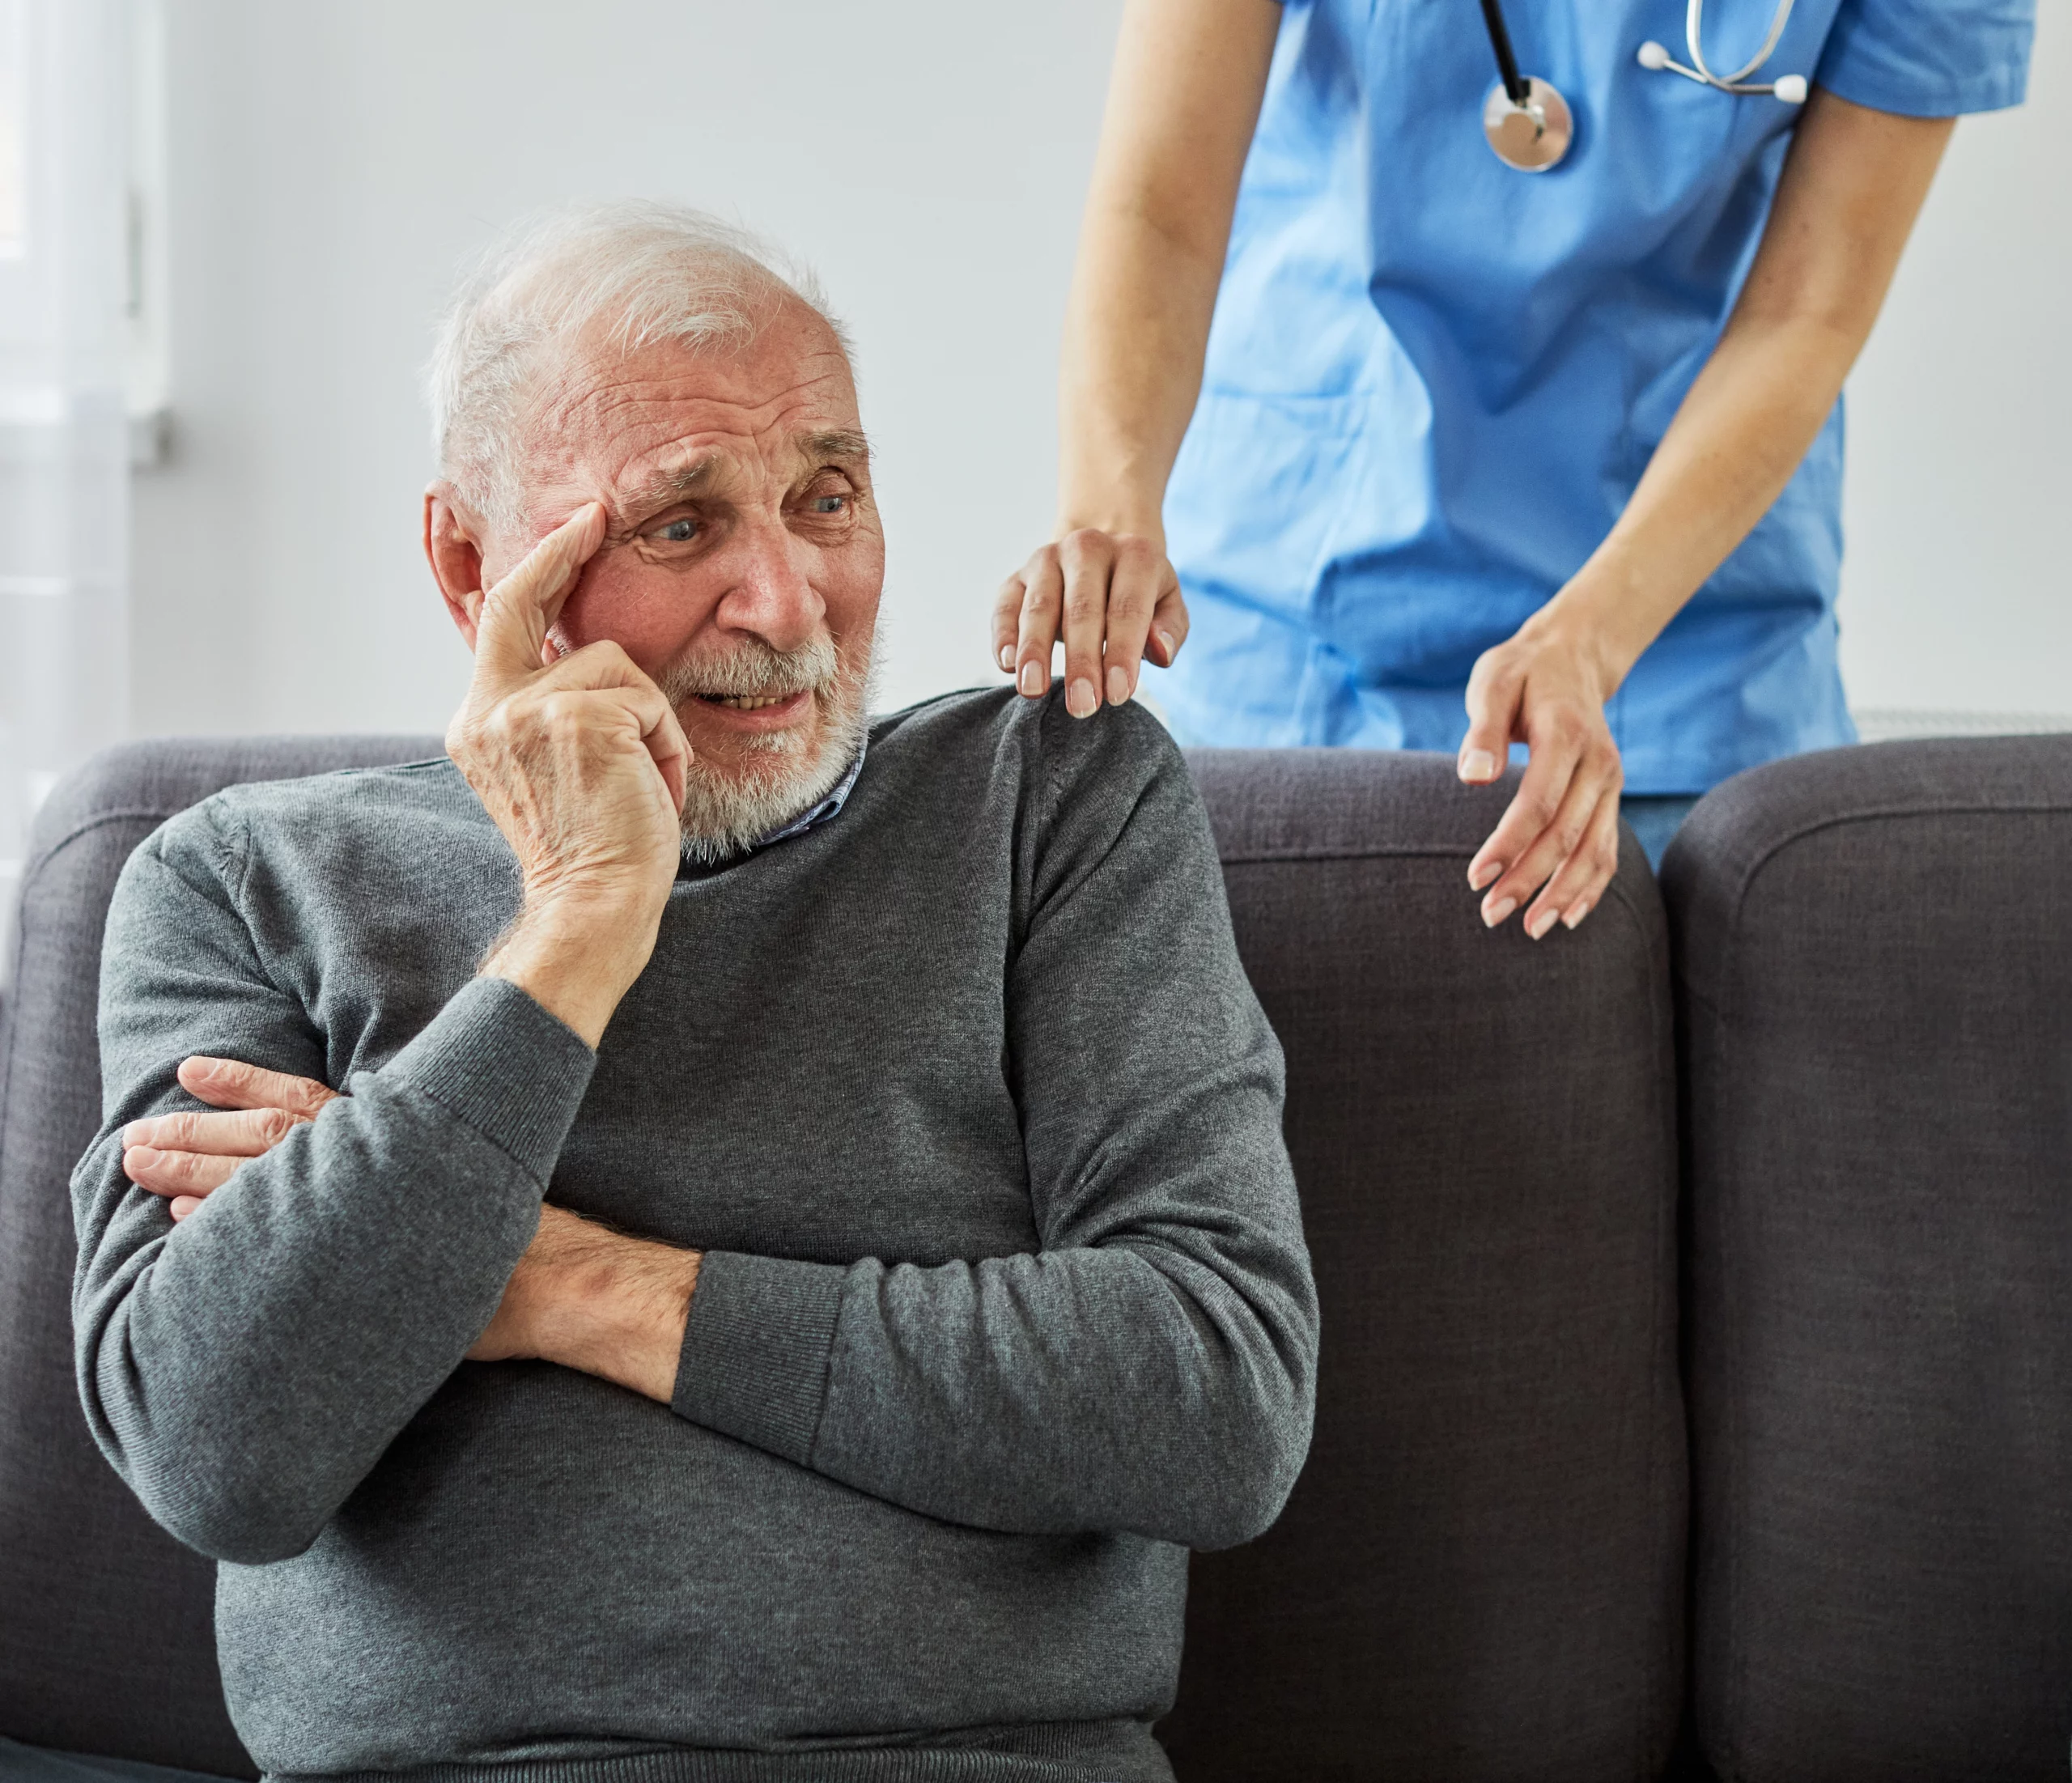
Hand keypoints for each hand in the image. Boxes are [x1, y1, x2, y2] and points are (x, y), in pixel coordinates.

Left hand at [125, 1055, 699, 1402]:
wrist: (555, 1279)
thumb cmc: (514, 1240)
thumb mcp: (459, 1175)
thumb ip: (407, 1161)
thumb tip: (368, 1153)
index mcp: (389, 1138)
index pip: (301, 1098)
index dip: (243, 1082)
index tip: (191, 1069)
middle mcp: (368, 1163)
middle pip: (263, 1136)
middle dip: (194, 1130)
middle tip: (134, 1131)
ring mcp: (358, 1205)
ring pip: (256, 1174)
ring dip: (189, 1166)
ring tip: (136, 1162)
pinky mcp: (354, 1248)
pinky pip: (271, 1226)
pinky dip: (218, 1218)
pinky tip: (176, 1215)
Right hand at [445, 503, 692, 1043]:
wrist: (593, 907)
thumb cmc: (595, 852)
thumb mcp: (560, 771)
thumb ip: (555, 712)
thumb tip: (584, 653)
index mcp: (478, 723)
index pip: (500, 621)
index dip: (538, 567)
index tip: (574, 525)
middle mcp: (487, 711)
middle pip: (528, 601)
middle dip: (563, 546)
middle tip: (597, 513)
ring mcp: (526, 711)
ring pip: (618, 667)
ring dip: (650, 724)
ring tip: (643, 784)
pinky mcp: (576, 718)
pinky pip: (649, 703)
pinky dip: (666, 747)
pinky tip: (651, 790)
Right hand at [994, 529, 1188, 717]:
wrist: (1102, 555)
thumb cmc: (1138, 594)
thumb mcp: (1167, 607)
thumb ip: (1170, 630)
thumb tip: (1160, 652)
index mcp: (1135, 554)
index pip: (1128, 608)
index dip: (1122, 653)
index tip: (1118, 696)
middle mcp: (1088, 548)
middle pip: (1082, 609)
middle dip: (1081, 661)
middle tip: (1081, 707)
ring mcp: (1047, 558)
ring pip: (1039, 606)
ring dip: (1035, 651)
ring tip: (1034, 690)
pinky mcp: (1018, 576)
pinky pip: (1006, 605)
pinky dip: (1004, 635)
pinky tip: (1007, 665)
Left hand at [1457, 615, 1623, 936]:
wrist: (1574, 656)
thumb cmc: (1522, 672)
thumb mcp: (1494, 682)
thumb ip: (1484, 730)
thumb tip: (1474, 777)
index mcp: (1567, 733)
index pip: (1539, 802)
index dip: (1509, 845)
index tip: (1475, 879)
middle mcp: (1599, 763)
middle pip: (1566, 834)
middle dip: (1530, 880)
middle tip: (1490, 916)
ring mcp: (1610, 783)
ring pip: (1595, 850)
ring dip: (1564, 894)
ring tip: (1531, 930)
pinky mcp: (1609, 797)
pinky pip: (1609, 849)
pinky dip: (1592, 886)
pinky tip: (1568, 916)